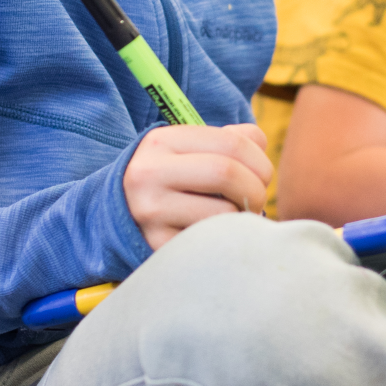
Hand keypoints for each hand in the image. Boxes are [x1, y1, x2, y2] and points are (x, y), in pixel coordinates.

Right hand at [123, 123, 271, 250]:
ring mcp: (150, 213)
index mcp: (161, 141)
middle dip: (256, 188)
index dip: (260, 160)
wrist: (124, 216)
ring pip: (224, 214)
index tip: (261, 175)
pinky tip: (220, 233)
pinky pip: (213, 243)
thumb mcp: (189, 150)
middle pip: (227, 174)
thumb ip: (230, 139)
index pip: (231, 143)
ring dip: (243, 217)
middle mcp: (149, 173)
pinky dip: (228, 239)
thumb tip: (260, 147)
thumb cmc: (174, 179)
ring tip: (236, 216)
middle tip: (256, 198)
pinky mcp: (158, 246)